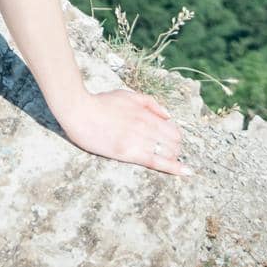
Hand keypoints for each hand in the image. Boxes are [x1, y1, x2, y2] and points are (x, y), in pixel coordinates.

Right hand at [57, 88, 193, 176]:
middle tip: (167, 152)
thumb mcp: (126, 95)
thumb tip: (168, 115)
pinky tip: (187, 172)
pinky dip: (174, 168)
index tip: (170, 141)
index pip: (173, 129)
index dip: (175, 137)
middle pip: (174, 141)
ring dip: (173, 157)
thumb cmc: (100, 103)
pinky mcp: (129, 153)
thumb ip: (149, 102)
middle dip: (175, 148)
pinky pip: (157, 162)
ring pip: (168, 152)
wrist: (79, 112)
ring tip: (170, 160)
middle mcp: (145, 126)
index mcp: (145, 113)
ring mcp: (138, 140)